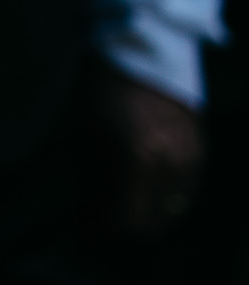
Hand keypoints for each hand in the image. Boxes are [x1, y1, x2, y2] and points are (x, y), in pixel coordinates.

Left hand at [94, 66, 203, 237]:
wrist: (142, 52)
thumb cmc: (101, 89)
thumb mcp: (83, 134)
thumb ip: (91, 179)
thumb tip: (91, 214)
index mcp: (134, 159)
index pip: (123, 220)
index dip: (101, 232)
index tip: (85, 232)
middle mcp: (168, 163)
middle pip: (150, 222)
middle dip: (122, 227)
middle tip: (101, 223)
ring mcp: (190, 157)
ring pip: (171, 210)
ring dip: (145, 213)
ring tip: (121, 206)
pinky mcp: (201, 150)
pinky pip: (185, 190)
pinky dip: (164, 197)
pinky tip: (145, 191)